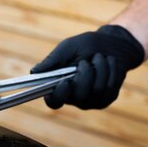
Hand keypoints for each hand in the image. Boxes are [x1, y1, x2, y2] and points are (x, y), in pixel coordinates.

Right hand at [30, 25, 144, 109]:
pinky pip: (109, 90)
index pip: (54, 101)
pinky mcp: (105, 99)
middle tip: (86, 61)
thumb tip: (34, 72)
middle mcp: (73, 98)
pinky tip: (109, 64)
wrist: (112, 45)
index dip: (59, 95)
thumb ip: (52, 60)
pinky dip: (111, 72)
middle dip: (85, 75)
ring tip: (100, 58)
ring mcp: (90, 101)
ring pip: (96, 91)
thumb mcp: (68, 48)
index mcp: (58, 86)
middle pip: (78, 96)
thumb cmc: (86, 45)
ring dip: (100, 70)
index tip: (65, 81)